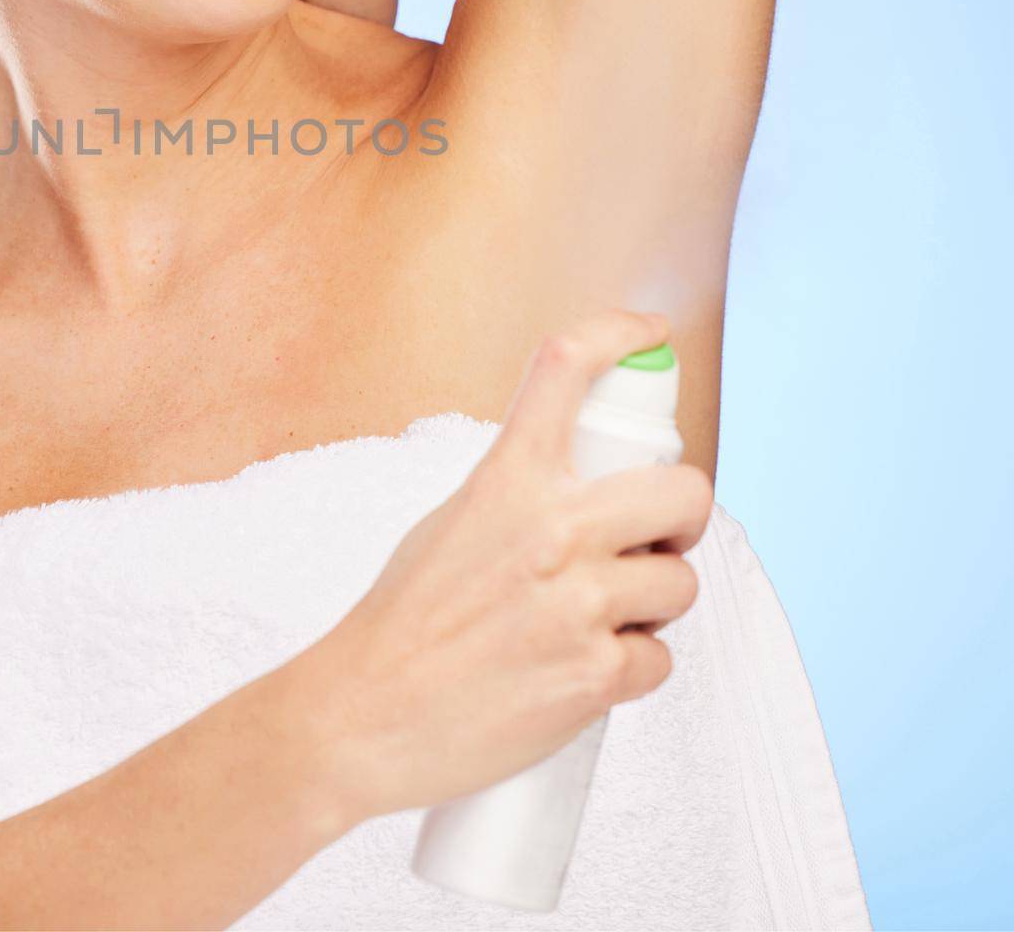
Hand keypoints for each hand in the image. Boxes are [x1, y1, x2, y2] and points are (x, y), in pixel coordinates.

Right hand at [292, 307, 714, 826]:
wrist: (364, 715)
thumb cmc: (400, 622)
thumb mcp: (451, 521)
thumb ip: (519, 493)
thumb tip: (592, 490)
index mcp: (506, 477)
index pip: (568, 366)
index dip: (621, 333)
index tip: (650, 332)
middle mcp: (549, 529)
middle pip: (682, 488)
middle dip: (683, 514)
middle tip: (659, 536)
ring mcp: (576, 604)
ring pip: (680, 582)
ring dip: (654, 602)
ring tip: (603, 619)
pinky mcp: (593, 677)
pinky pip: (660, 659)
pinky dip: (633, 669)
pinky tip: (587, 673)